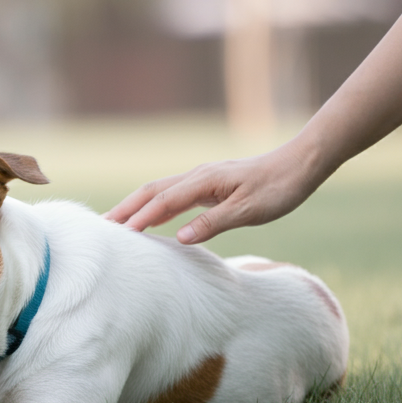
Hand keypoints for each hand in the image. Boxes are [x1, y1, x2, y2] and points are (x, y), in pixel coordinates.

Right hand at [104, 142, 327, 243]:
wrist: (300, 164)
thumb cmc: (278, 188)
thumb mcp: (248, 211)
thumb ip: (213, 223)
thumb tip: (181, 238)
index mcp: (204, 181)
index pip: (163, 201)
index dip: (140, 218)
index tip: (118, 235)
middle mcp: (197, 176)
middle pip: (151, 191)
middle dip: (125, 208)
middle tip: (101, 227)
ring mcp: (202, 179)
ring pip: (159, 191)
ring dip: (136, 206)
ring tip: (115, 223)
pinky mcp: (208, 185)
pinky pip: (172, 195)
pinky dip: (153, 205)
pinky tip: (149, 218)